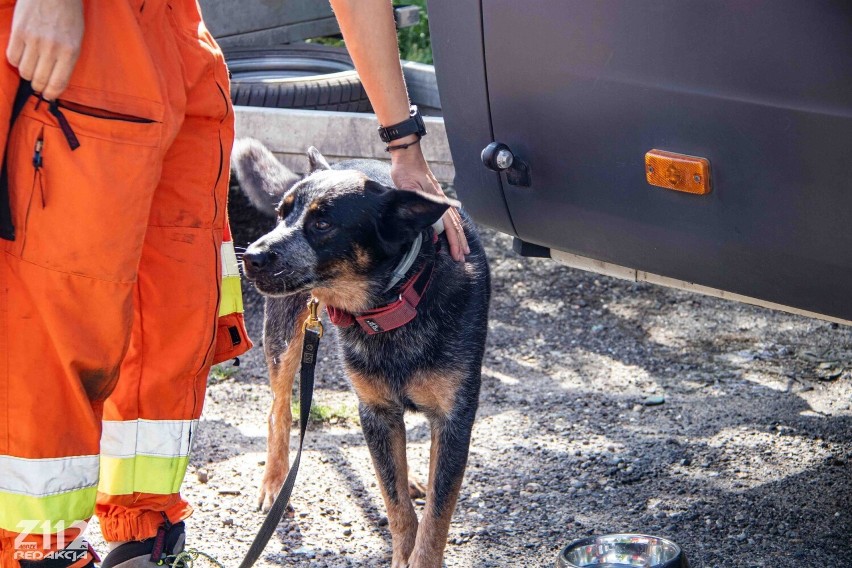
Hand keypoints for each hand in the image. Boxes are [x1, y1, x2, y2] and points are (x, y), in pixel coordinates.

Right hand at [7, 0, 83, 100]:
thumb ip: (67, 59)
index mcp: (70, 52)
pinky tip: (22, 56)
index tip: (48, 96)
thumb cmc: (68, 14)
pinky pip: (12, 57)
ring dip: (27, 74)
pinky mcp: (19, 31)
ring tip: (31, 68)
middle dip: (38, 86)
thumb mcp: (77, 38)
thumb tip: (56, 80)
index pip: (58, 83)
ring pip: (25, 71)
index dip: (51, 94)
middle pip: (39, 80)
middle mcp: (52, 49)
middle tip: (38, 85)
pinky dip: (16, 61)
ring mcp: (34, 40)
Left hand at [390, 138, 469, 261]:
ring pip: (454, 220)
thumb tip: (427, 222)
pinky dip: (453, 225)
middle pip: (455, 225)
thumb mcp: (409, 187)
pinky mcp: (435, 196)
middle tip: (462, 257)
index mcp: (437, 200)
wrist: (407, 155)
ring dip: (458, 235)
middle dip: (459, 242)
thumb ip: (417, 203)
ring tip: (463, 247)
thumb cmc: (406, 170)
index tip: (457, 254)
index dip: (453, 241)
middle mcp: (442, 200)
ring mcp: (440, 198)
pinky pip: (448, 214)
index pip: (449, 225)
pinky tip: (453, 230)